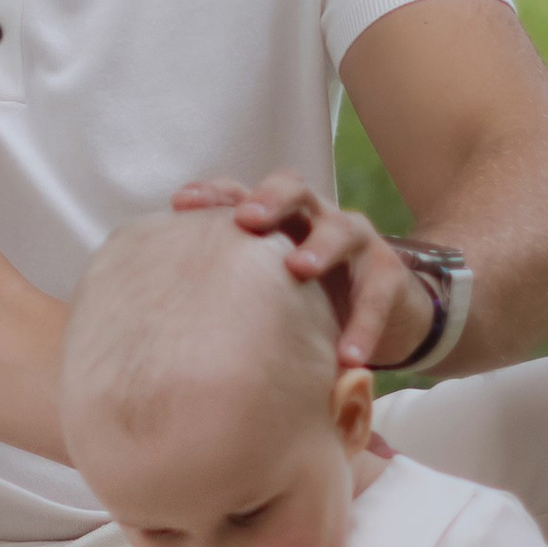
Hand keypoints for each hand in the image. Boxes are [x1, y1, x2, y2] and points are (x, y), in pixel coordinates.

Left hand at [169, 168, 432, 371]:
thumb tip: (159, 315)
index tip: (181, 204)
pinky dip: (362, 326)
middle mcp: (315, 217)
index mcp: (279, 218)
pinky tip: (348, 357)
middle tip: (249, 219)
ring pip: (339, 230)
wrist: (385, 310)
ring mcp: (356, 241)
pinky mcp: (388, 275)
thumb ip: (229, 287)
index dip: (213, 194)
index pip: (241, 193)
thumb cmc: (307, 297)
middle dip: (270, 199)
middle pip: (293, 189)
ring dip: (318, 247)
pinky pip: (376, 295)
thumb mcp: (268, 286)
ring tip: (299, 270)